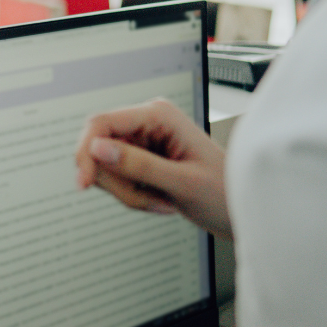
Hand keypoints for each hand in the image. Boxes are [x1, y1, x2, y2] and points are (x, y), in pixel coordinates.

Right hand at [72, 98, 231, 238]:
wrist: (242, 211)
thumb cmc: (226, 193)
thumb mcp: (183, 182)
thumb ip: (139, 165)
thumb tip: (97, 148)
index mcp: (158, 115)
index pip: (101, 123)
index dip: (87, 152)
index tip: (84, 182)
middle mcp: (146, 122)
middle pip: (99, 149)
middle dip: (118, 182)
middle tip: (145, 200)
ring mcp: (141, 141)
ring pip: (105, 167)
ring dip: (128, 192)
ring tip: (161, 200)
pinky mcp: (139, 158)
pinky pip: (116, 178)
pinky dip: (132, 196)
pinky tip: (159, 199)